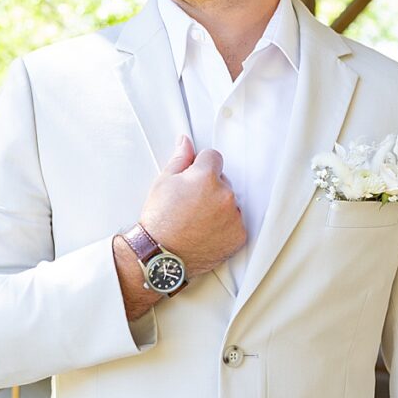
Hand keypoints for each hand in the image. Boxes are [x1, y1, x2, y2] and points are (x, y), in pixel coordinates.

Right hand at [138, 136, 245, 277]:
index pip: (213, 157)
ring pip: (229, 202)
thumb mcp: (164, 182)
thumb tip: (186, 142)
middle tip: (190, 204)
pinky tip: (206, 231)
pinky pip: (235, 223)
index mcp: (206, 177)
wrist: (160, 255)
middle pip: (223, 180)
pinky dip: (224, 226)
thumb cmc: (159, 221)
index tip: (192, 180)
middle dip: (210, 187)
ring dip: (218, 206)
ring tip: (197, 220)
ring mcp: (233, 216)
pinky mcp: (239, 236)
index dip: (200, 167)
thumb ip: (180, 159)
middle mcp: (224, 195)